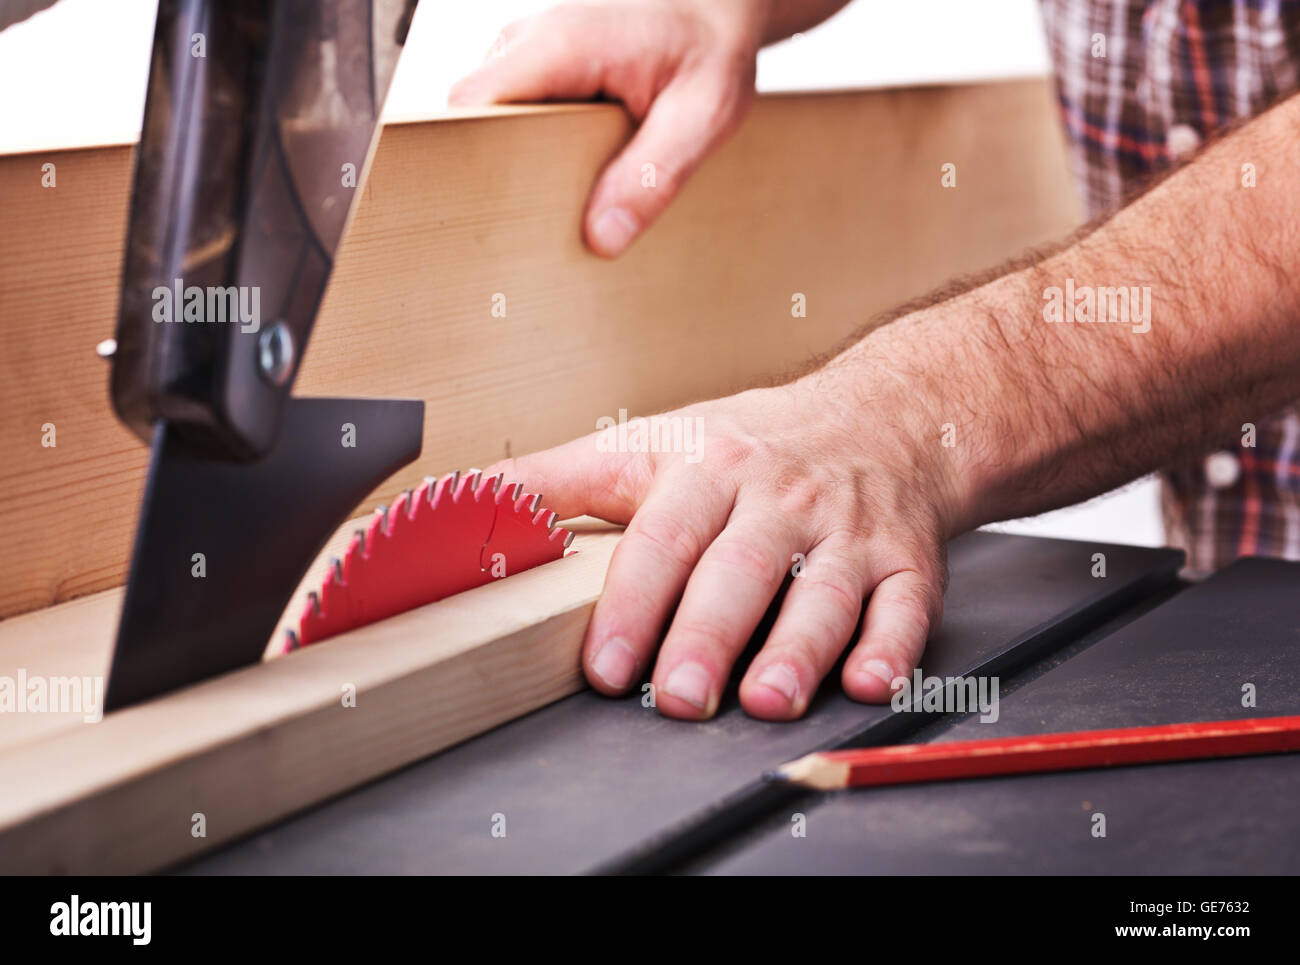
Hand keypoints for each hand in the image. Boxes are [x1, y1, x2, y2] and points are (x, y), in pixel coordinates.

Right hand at [449, 1, 763, 257]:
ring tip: (566, 197)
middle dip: (501, 174)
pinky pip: (513, 117)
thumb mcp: (702, 118)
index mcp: (560, 46)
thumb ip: (652, 178)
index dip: (473, 160)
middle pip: (473, 121)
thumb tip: (603, 238)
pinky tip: (574, 171)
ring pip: (491, 123)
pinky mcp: (537, 70)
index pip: (471, 105)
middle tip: (544, 222)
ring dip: (521, 165)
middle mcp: (530, 42)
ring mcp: (528, 54)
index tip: (498, 210)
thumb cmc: (710, 52)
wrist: (715, 12)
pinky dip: (535, 150)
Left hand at [486, 365, 960, 720]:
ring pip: (823, 591)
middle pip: (741, 569)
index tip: (606, 665)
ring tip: (767, 699)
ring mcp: (846, 531)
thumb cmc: (753, 442)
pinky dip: (892, 646)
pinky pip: (905, 604)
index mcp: (710, 468)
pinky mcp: (904, 560)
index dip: (633, 604)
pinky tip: (867, 679)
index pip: (664, 538)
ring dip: (798, 648)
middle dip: (709, 635)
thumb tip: (459, 501)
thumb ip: (556, 480)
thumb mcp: (650, 443)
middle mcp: (780, 498)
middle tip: (681, 695)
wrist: (881, 417)